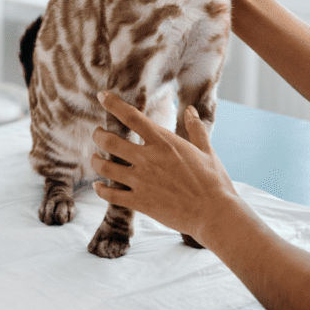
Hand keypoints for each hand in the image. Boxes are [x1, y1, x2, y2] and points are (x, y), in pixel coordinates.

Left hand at [91, 91, 241, 244]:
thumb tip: (191, 111)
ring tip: (95, 158)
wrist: (213, 213)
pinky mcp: (139, 202)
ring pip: (105, 167)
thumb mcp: (207, 151)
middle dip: (98, 135)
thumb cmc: (213, 181)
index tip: (102, 96)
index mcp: (164, 142)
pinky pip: (110, 195)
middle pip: (109, 141)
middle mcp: (148, 158)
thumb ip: (196, 129)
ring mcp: (141, 181)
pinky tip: (99, 186)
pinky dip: (100, 189)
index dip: (113, 104)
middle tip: (97, 134)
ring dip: (96, 161)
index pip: (132, 117)